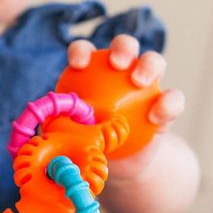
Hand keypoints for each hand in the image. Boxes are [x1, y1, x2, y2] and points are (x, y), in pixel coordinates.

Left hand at [68, 35, 198, 212]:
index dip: (81, 50)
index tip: (78, 64)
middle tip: (117, 63)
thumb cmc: (86, 144)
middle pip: (124, 46)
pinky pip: (173, 98)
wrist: (116, 166)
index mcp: (91, 72)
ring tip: (139, 80)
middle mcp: (120, 71)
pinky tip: (156, 117)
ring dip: (149, 64)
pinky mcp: (165, 106)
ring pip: (154, 61)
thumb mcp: (68, 136)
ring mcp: (147, 86)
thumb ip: (57, 128)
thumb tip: (40, 128)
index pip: (85, 51)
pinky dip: (168, 103)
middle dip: (122, 47)